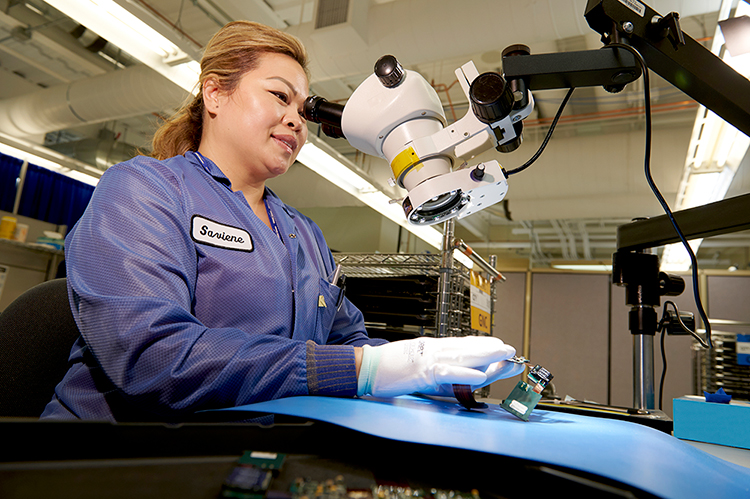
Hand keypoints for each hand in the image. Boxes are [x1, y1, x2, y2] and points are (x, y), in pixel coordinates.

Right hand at [356, 336, 519, 397]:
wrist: (364, 367)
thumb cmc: (388, 369)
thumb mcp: (416, 367)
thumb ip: (436, 369)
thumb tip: (458, 375)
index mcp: (431, 348)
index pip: (463, 345)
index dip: (484, 346)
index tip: (502, 348)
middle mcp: (432, 349)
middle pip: (467, 348)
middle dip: (492, 350)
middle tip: (512, 350)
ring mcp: (426, 359)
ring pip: (462, 355)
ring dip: (486, 356)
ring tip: (504, 356)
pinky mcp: (420, 372)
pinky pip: (446, 372)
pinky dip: (464, 373)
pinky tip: (479, 374)